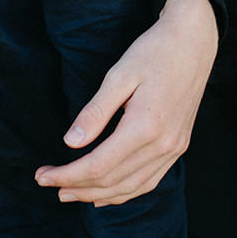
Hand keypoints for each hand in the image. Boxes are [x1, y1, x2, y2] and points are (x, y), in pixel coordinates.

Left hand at [36, 0, 217, 204]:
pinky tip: (107, 193)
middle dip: (77, 187)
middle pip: (113, 181)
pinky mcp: (178, 146)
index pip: (98, 165)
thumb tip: (70, 142)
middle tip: (47, 184)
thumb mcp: (119, 75)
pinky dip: (125, 192)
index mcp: (145, 127)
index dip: (67, 175)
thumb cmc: (153, 52)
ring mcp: (174, 149)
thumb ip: (95, 112)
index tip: (43, 176)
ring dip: (98, 194)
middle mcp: (163, 145)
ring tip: (70, 194)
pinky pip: (149, 181)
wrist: (193, 43)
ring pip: (131, 187)